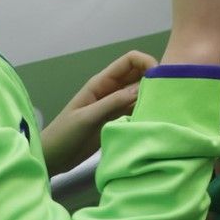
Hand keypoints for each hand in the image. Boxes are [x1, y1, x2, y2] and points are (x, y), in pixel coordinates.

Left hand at [41, 50, 155, 175]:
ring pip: (140, 92)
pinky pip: (137, 109)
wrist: (52, 159)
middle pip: (138, 74)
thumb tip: (143, 88)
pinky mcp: (118, 120)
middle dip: (153, 79)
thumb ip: (113, 102)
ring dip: (151, 97)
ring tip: (164, 108)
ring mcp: (115, 105)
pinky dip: (146, 111)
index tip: (160, 78)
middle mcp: (111, 90)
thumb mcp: (87, 118)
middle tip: (167, 95)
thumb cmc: (64, 135)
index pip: (130, 60)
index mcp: (101, 83)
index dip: (147, 62)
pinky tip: (154, 119)